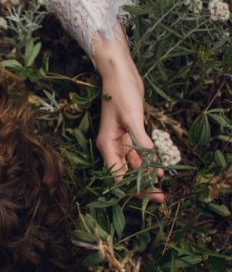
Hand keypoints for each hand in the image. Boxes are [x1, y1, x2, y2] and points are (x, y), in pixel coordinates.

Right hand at [94, 34, 164, 201]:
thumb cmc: (120, 93)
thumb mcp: (132, 117)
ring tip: (163, 184)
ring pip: (133, 165)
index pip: (116, 176)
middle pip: (125, 174)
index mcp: (107, 145)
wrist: (120, 74)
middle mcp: (112, 146)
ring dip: (147, 174)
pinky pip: (138, 153)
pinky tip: (161, 167)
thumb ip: (141, 141)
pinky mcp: (129, 134)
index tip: (150, 195)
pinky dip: (148, 161)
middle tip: (160, 196)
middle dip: (141, 185)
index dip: (132, 188)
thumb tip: (151, 163)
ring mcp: (120, 140)